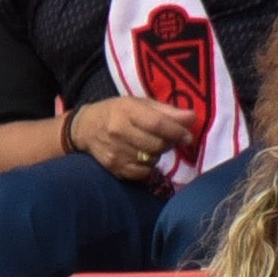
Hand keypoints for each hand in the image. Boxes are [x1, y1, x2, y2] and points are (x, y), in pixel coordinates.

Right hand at [68, 96, 197, 184]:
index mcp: (127, 111)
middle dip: (169, 143)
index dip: (177, 131)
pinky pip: (143, 172)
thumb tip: (192, 118)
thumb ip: (167, 111)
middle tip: (169, 138)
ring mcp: (115, 152)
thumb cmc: (118, 111)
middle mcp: (118, 131)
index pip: (157, 124)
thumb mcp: (140, 103)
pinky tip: (142, 156)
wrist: (85, 128)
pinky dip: (148, 166)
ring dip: (158, 154)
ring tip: (151, 144)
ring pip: (151, 160)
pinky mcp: (114, 168)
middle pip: (157, 145)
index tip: (188, 136)